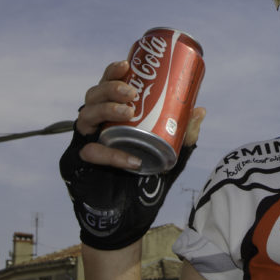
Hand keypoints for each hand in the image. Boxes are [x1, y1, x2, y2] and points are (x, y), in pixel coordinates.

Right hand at [59, 60, 205, 249]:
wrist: (132, 214)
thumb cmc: (147, 177)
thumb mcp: (171, 153)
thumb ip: (184, 134)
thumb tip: (200, 110)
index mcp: (114, 114)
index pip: (107, 85)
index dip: (112, 72)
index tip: (127, 65)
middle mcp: (96, 124)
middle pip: (92, 95)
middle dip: (110, 88)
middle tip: (132, 93)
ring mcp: (85, 142)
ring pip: (85, 117)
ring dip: (105, 110)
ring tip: (127, 112)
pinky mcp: (80, 164)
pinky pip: (90, 153)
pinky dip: (111, 155)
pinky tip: (132, 160)